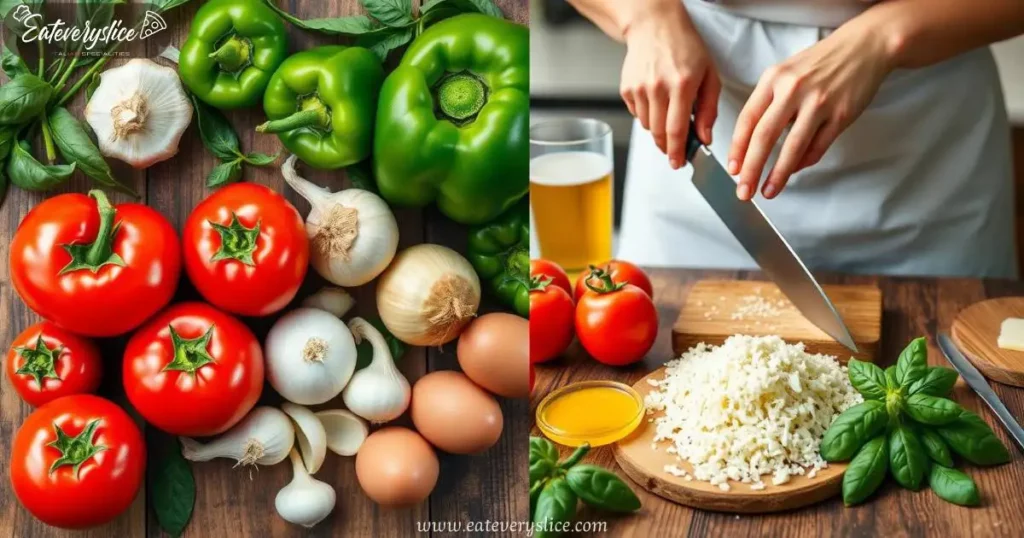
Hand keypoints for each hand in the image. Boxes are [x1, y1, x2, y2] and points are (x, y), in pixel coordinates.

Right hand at [620, 5, 719, 168]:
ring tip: (669, 113)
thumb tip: (705, 137)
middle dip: (668, 147)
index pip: (677, 129)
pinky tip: (656, 100)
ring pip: (648, 126)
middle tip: (675, 150)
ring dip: (659, 129)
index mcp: (682, 84)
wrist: (655, 26)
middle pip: (660, 133)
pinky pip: (637, 115)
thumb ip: (709, 110)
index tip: (678, 163)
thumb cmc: (685, 47)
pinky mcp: (626, 89)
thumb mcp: (709, 75)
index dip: (677, 152)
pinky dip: (648, 115)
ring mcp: (639, 88)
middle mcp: (658, 87)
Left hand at [727, 23, 895, 199]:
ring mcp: (818, 103)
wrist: (864, 46)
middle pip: (764, 137)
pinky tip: (795, 170)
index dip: (737, 148)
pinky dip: (804, 162)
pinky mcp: (841, 114)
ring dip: (778, 174)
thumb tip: (755, 143)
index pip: (747, 119)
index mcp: (773, 78)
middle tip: (744, 190)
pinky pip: (817, 147)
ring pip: (792, 147)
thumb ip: (769, 102)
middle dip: (751, 169)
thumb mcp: (785, 72)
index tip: (733, 168)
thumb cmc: (820, 62)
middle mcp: (793, 89)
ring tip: (768, 191)